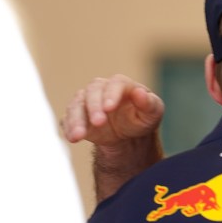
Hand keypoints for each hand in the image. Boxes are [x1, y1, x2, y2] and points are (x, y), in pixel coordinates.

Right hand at [61, 74, 165, 201]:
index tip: (109, 108)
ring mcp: (85, 101)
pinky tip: (73, 138)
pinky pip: (68, 119)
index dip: (111, 95)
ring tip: (79, 135)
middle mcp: (100, 89)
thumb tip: (140, 93)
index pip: (115, 84)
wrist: (128, 135)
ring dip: (77, 120)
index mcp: (121, 84)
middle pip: (93, 92)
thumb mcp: (152, 113)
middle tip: (98, 122)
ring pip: (76, 105)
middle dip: (94, 107)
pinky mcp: (76, 115)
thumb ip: (149, 103)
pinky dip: (69, 129)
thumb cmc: (142, 119)